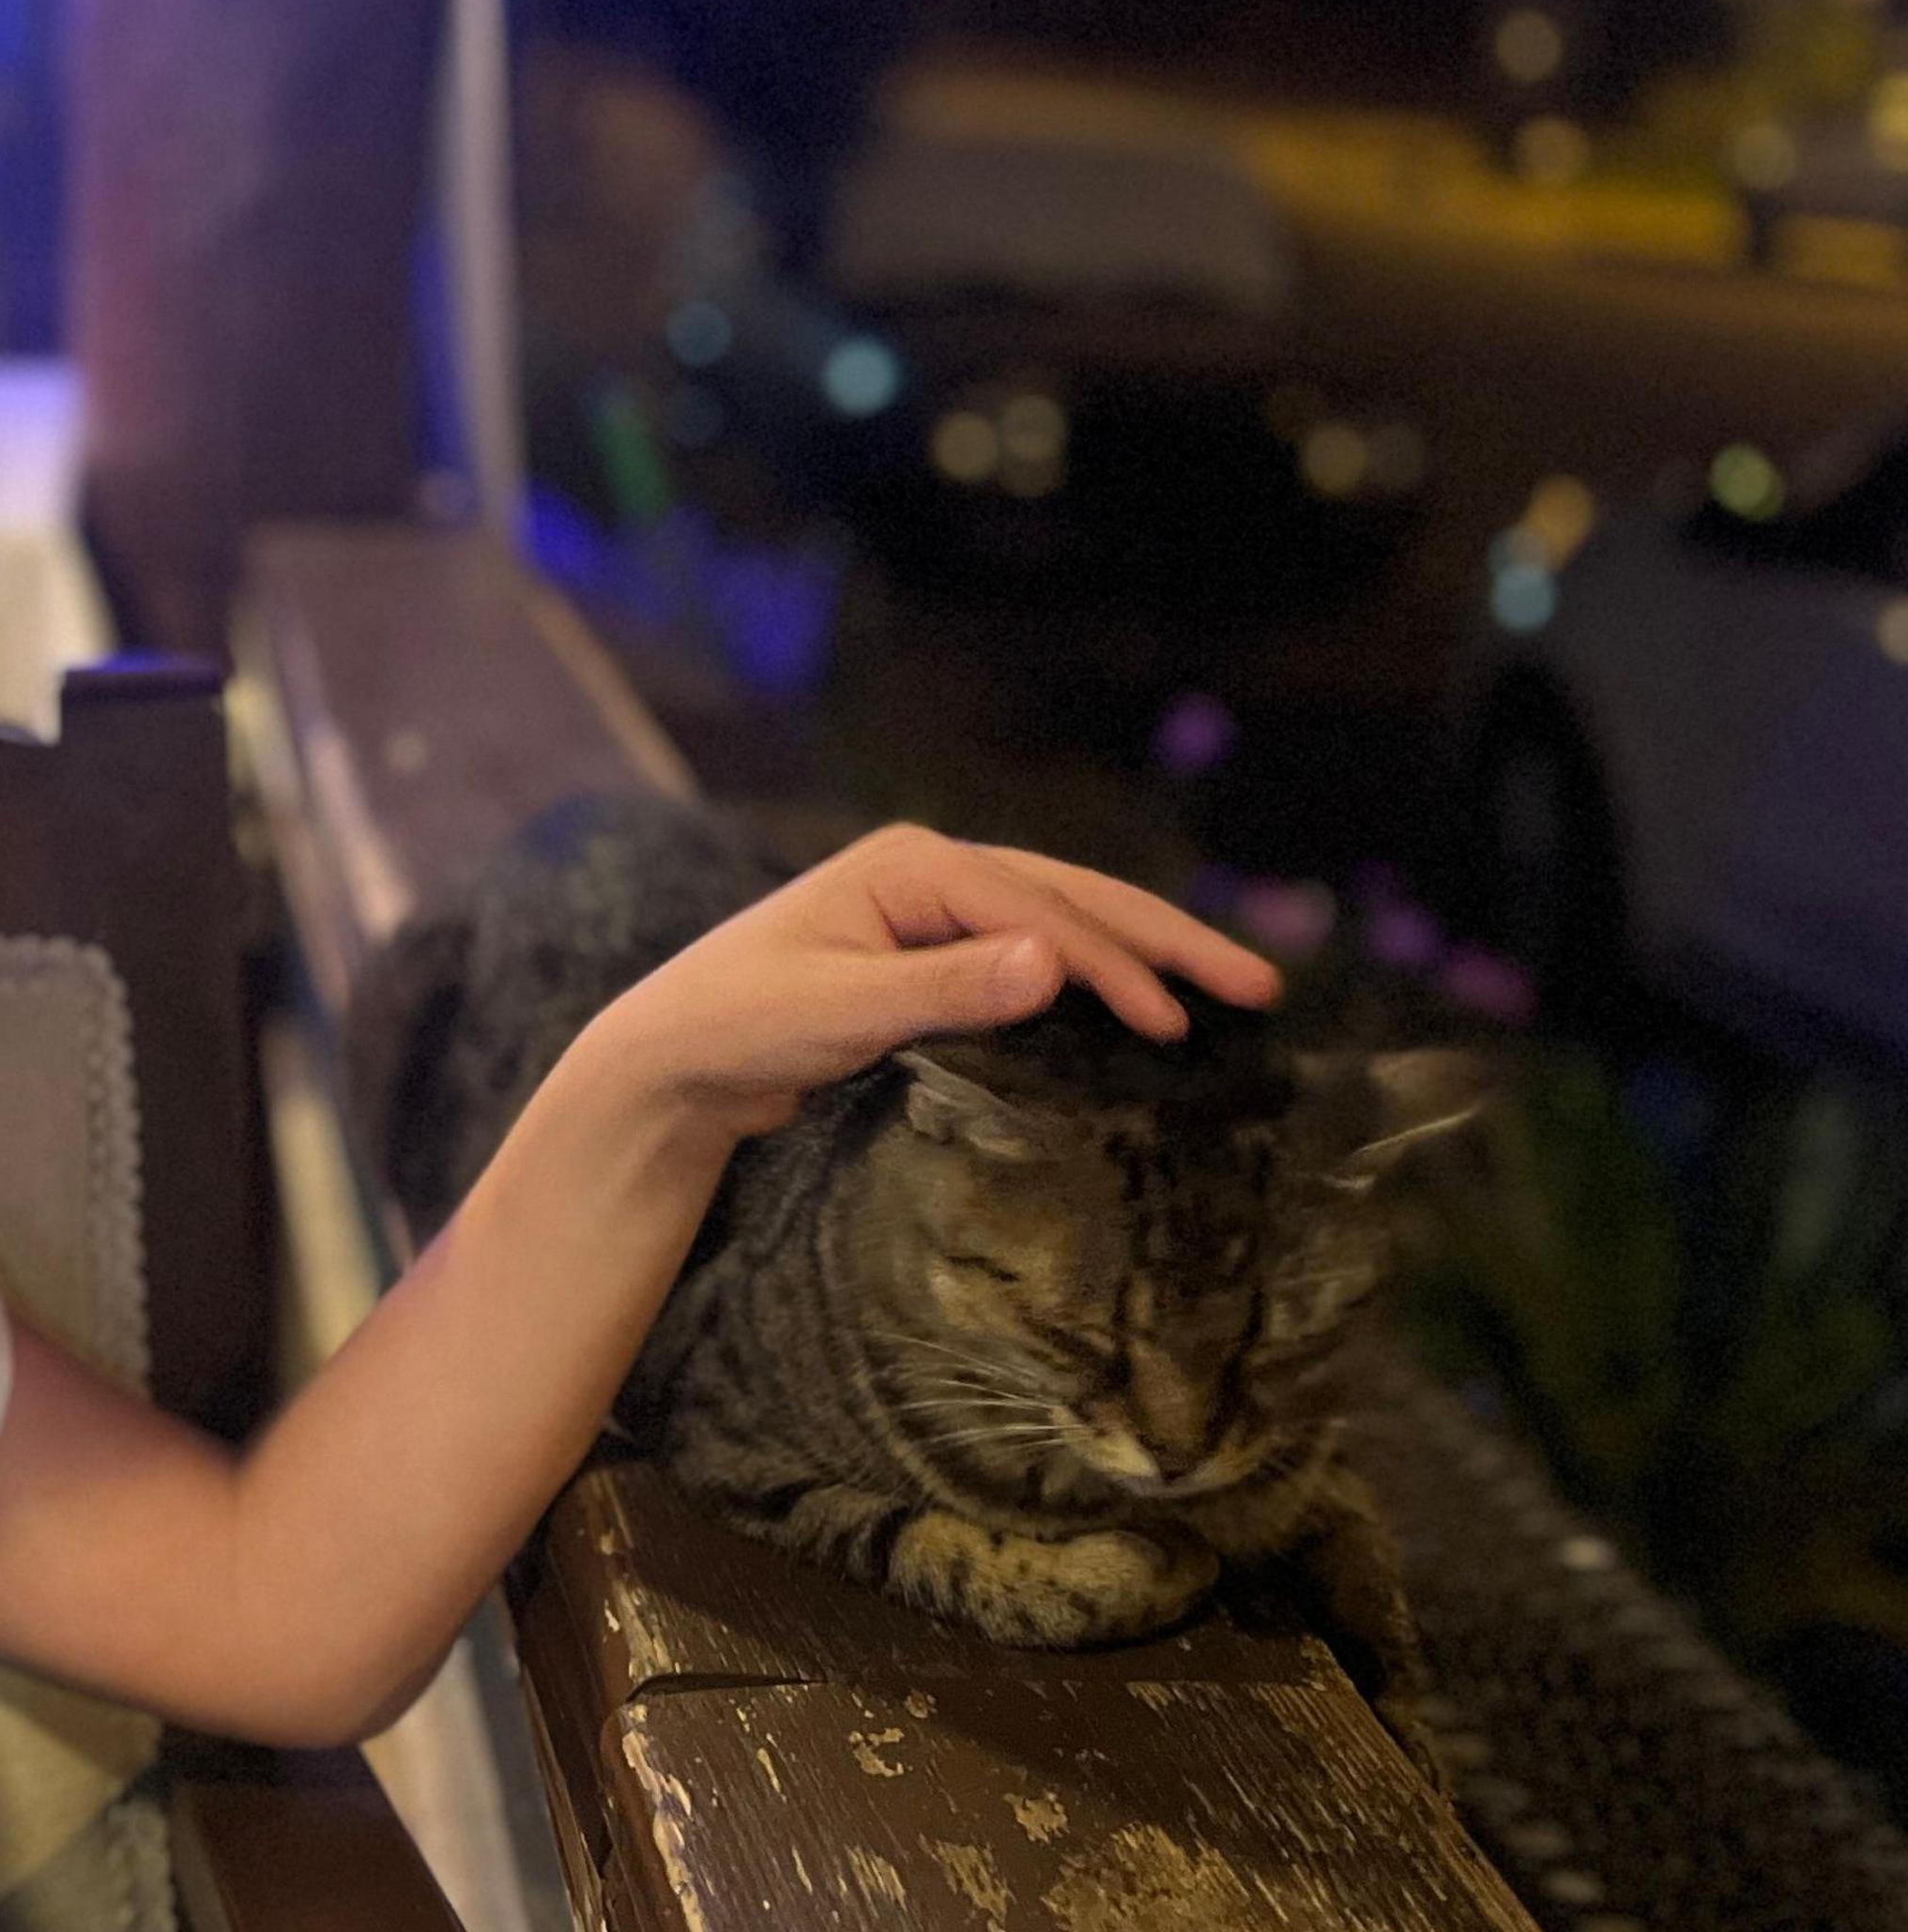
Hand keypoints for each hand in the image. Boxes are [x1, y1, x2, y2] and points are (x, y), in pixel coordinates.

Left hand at [584, 823, 1279, 1136]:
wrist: (669, 1064)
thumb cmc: (733, 1028)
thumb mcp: (836, 1012)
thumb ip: (944, 990)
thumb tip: (1054, 962)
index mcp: (910, 867)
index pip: (1039, 911)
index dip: (1114, 965)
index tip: (1175, 1026)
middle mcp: (928, 876)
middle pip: (1073, 898)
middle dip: (1167, 940)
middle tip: (1261, 984)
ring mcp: (931, 915)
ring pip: (1063, 924)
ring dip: (1144, 956)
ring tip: (1230, 991)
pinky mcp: (929, 961)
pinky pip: (1033, 961)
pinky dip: (1096, 981)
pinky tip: (1143, 1012)